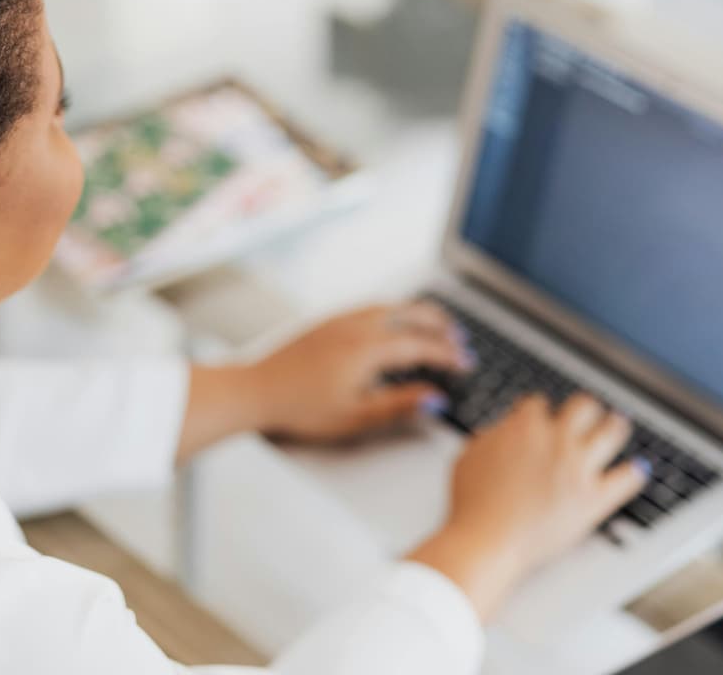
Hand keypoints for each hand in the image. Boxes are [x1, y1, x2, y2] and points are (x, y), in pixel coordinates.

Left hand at [248, 301, 473, 442]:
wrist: (256, 391)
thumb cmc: (301, 408)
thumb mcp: (356, 417)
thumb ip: (399, 405)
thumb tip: (435, 398)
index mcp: (367, 348)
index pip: (420, 345)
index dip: (447, 354)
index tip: (466, 363)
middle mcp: (355, 326)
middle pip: (407, 313)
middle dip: (438, 324)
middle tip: (458, 338)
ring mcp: (338, 320)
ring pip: (387, 306)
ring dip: (414, 313)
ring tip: (431, 326)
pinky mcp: (325, 323)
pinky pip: (368, 308)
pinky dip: (392, 312)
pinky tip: (390, 324)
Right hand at [410, 393, 647, 620]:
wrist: (489, 539)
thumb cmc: (472, 501)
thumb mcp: (469, 455)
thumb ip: (491, 436)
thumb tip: (504, 431)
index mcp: (523, 426)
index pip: (538, 404)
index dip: (538, 409)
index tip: (540, 415)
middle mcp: (556, 439)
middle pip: (582, 407)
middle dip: (583, 408)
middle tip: (586, 411)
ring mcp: (579, 467)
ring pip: (611, 432)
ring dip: (615, 425)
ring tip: (618, 423)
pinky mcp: (595, 499)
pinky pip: (626, 479)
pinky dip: (634, 472)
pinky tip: (637, 469)